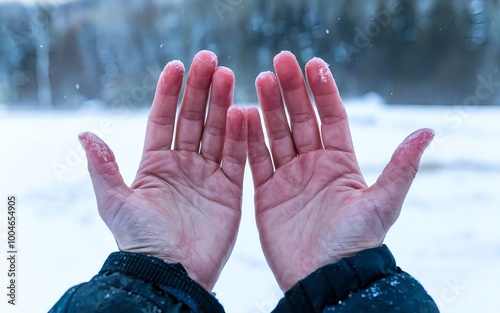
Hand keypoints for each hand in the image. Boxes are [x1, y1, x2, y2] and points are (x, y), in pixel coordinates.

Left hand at [78, 51, 246, 290]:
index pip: (163, 119)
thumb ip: (104, 167)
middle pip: (194, 119)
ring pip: (218, 132)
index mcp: (155, 164)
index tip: (176, 65)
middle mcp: (183, 165)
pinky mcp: (229, 191)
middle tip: (210, 60)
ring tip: (228, 76)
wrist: (171, 273)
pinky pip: (237, 158)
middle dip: (201, 89)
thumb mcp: (115, 202)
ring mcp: (208, 176)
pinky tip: (243, 113)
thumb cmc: (140, 240)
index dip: (169, 92)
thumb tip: (84, 133)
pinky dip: (241, 136)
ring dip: (223, 104)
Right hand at [247, 51, 433, 290]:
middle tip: (280, 61)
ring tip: (259, 79)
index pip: (332, 117)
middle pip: (301, 119)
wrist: (324, 278)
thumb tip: (427, 132)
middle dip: (292, 90)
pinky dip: (250, 139)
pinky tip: (243, 116)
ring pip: (277, 134)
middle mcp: (314, 165)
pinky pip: (257, 160)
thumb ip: (400, 167)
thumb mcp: (382, 204)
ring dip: (268, 107)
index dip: (323, 91)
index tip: (313, 64)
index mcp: (341, 163)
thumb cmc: (355, 243)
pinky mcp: (267, 193)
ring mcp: (289, 178)